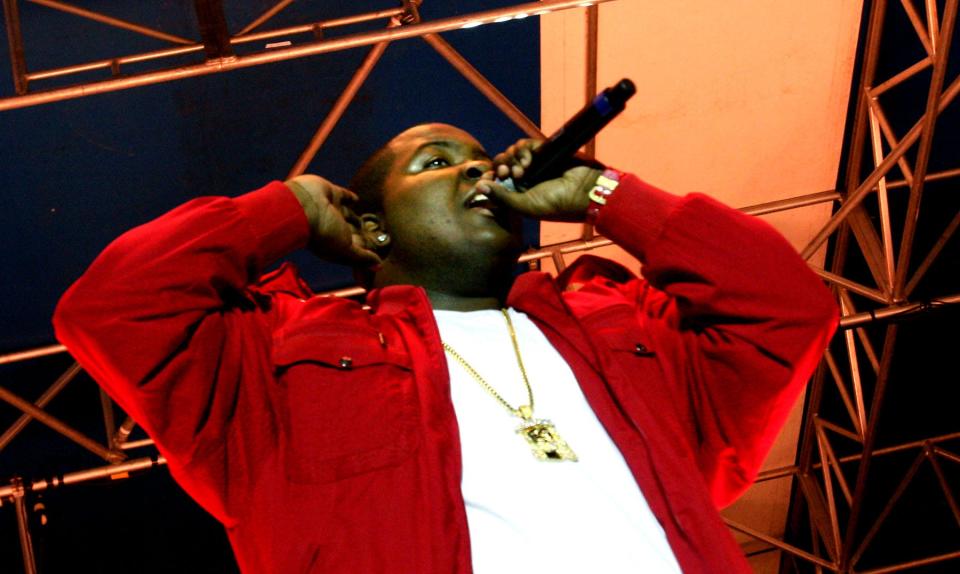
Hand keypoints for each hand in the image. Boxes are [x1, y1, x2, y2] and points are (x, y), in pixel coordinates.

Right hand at [285, 175, 381, 266]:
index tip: (381, 250)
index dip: (367, 250)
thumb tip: (379, 266)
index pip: (356, 248)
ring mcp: (332, 211)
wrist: (301, 207)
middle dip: (364, 235)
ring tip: (372, 220)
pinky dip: (351, 198)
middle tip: (381, 235)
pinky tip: (358, 200)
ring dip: (359, 218)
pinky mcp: (331, 194)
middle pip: (353, 233)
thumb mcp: (344, 251)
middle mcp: (334, 228)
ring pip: (350, 216)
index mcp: (336, 244)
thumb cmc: (321, 233)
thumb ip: (362, 258)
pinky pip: (344, 197)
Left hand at [481, 139, 602, 221]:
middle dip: (500, 167)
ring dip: (512, 159)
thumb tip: (479, 187)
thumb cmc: (558, 205)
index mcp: (518, 193)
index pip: (496, 181)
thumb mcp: (526, 206)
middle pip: (501, 164)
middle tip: (507, 174)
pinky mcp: (543, 151)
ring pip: (511, 152)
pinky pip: (525, 144)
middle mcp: (524, 178)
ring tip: (523, 170)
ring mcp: (534, 164)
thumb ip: (502, 197)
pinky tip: (529, 161)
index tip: (489, 179)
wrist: (586, 191)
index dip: (489, 178)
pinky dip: (523, 150)